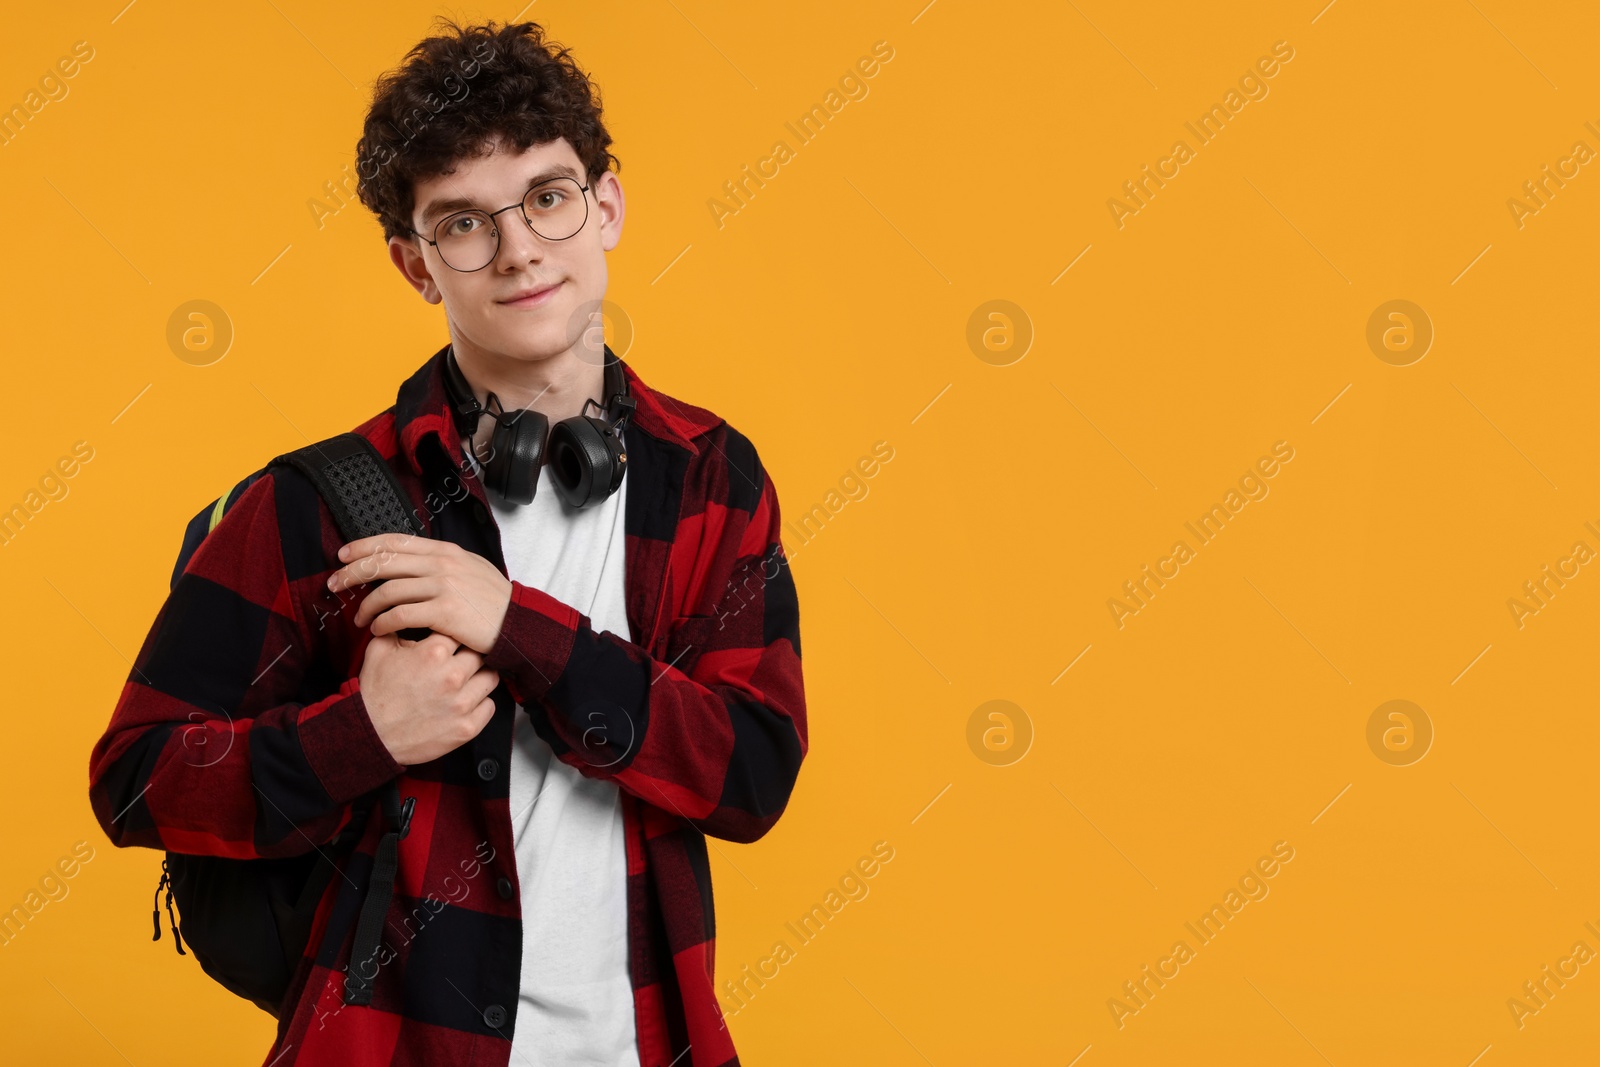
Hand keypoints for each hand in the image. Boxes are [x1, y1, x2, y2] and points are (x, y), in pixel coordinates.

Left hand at [328, 534, 512, 653]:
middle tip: (334, 584)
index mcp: (444, 551)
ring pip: (388, 591)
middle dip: (352, 573)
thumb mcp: (469, 569)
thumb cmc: (492, 601)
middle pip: (384, 563)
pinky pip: (401, 616)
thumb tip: (410, 561)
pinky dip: (383, 624)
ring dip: (366, 606)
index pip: (394, 542)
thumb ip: (440, 562)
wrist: (518, 623)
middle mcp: (441, 564)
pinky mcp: (444, 613)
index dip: (364, 547)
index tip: (343, 556)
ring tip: (360, 618)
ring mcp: (443, 587)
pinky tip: (378, 630)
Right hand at [359, 631, 499, 765]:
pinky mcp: (466, 727)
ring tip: (467, 681)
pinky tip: (467, 702)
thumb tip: (410, 615)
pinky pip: (490, 706)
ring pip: (491, 678)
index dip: (455, 637)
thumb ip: (398, 627)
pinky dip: (480, 703)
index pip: (460, 633)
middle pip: (480, 654)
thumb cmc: (374, 694)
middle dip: (470, 656)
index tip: (451, 644)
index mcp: (434, 653)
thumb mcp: (378, 651)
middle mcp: (452, 676)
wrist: (369, 735)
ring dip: (480, 678)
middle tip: (460, 662)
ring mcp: (461, 703)